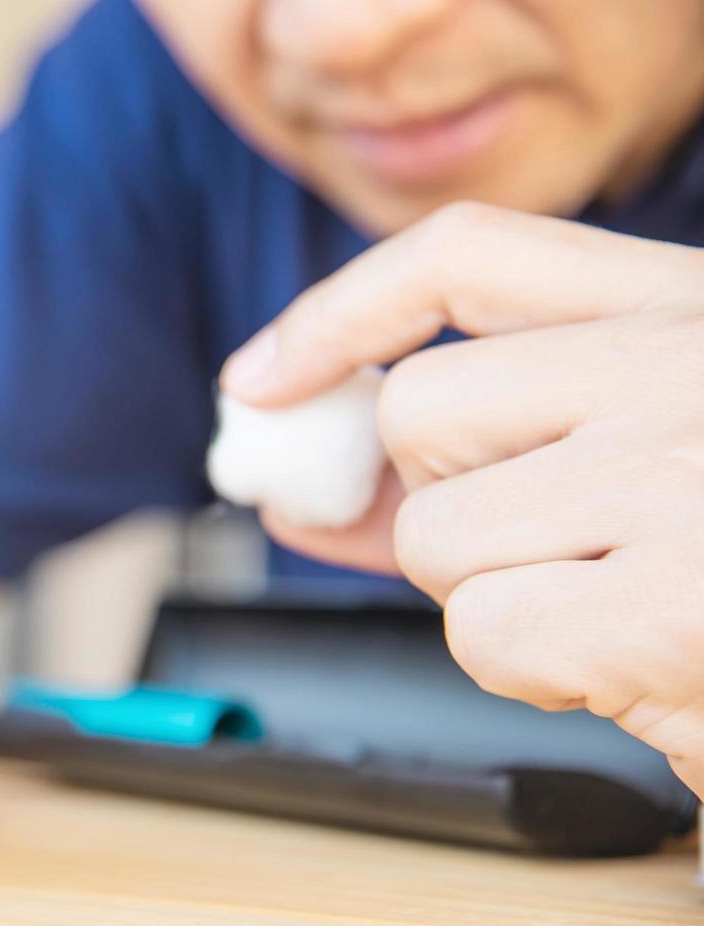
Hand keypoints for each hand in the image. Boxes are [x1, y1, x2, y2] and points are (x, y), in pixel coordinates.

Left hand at [219, 202, 703, 794]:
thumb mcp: (650, 458)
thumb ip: (487, 461)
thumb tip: (314, 488)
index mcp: (690, 311)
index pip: (469, 258)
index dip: (343, 313)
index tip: (264, 380)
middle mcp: (687, 363)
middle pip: (421, 409)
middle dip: (446, 501)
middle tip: (554, 546)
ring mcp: (685, 473)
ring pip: (437, 531)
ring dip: (495, 595)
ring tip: (622, 607)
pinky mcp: (684, 602)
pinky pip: (484, 630)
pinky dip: (531, 667)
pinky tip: (633, 662)